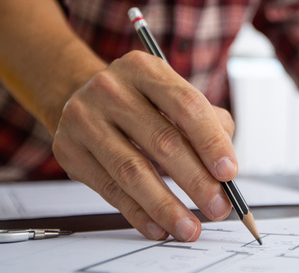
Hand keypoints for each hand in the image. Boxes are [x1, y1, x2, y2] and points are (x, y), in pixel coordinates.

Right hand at [52, 51, 236, 241]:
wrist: (78, 97)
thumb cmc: (138, 101)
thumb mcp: (172, 95)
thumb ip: (207, 123)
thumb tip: (225, 169)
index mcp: (145, 69)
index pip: (187, 106)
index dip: (211, 142)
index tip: (229, 173)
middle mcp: (111, 89)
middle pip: (162, 141)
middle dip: (196, 181)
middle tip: (218, 207)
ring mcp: (85, 119)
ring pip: (132, 172)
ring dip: (166, 206)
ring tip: (190, 227)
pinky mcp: (69, 150)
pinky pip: (109, 190)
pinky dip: (138, 214)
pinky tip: (159, 228)